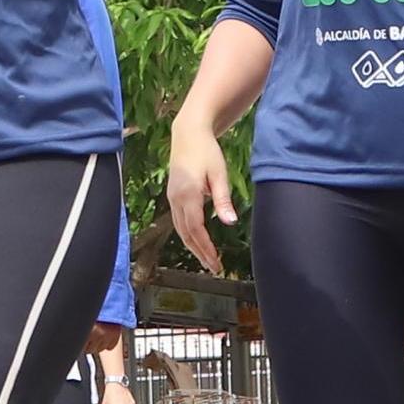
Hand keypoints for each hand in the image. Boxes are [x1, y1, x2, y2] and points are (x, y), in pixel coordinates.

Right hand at [163, 125, 234, 274]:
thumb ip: (223, 199)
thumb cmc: (207, 152)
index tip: (216, 262)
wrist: (188, 134)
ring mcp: (172, 198)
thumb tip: (230, 222)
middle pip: (186, 234)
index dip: (206, 248)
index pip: (196, 229)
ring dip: (193, 246)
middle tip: (214, 268)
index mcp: (188, 194)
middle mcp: (176, 199)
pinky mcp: (173, 196)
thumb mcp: (219, 174)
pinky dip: (188, 235)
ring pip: (181, 229)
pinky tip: (198, 242)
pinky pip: (179, 221)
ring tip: (208, 260)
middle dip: (200, 253)